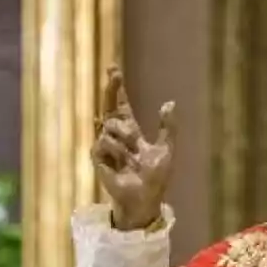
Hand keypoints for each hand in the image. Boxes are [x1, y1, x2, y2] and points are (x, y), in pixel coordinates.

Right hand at [91, 67, 176, 229]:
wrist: (146, 197)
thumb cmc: (156, 176)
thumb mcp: (166, 149)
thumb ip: (168, 126)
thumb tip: (170, 102)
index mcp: (131, 131)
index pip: (122, 105)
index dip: (118, 88)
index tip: (113, 69)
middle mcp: (116, 135)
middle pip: (109, 106)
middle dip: (111, 89)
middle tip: (114, 75)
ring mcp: (105, 146)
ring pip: (110, 126)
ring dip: (124, 138)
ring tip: (133, 155)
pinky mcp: (97, 157)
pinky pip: (103, 142)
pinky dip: (115, 150)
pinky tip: (121, 162)